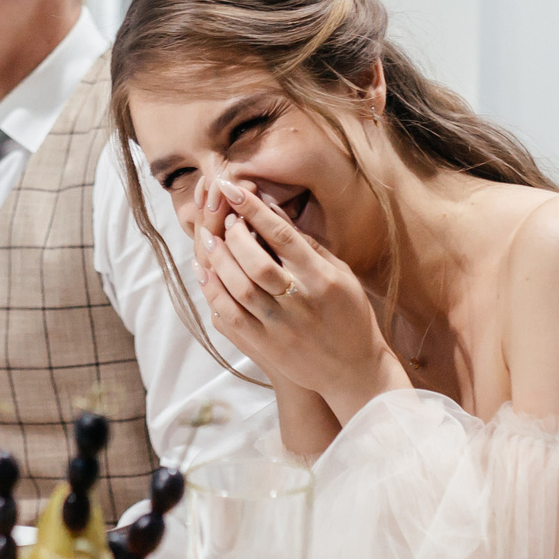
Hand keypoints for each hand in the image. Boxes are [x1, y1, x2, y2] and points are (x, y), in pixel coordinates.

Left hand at [194, 180, 404, 418]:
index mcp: (322, 279)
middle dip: (233, 234)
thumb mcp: (341, 274)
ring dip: (218, 260)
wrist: (354, 371)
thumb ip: (309, 244)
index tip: (233, 187)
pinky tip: (204, 273)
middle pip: (257, 262)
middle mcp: (301, 301)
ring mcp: (281, 326)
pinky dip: (213, 292)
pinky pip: (231, 317)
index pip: (283, 237)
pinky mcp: (267, 346)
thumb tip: (274, 210)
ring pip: (240, 289)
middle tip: (222, 217)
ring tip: (207, 239)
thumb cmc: (350, 315)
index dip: (255, 210)